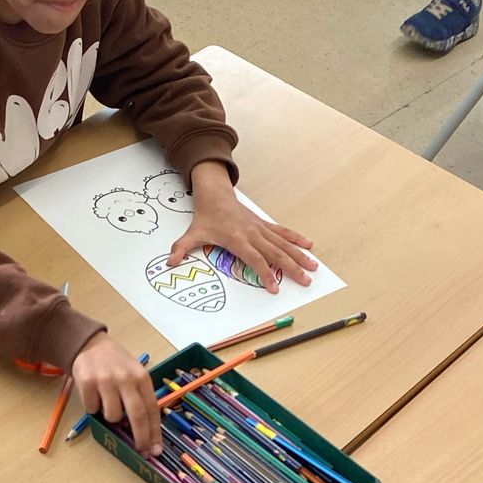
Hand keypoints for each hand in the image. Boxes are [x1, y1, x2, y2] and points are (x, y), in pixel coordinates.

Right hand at [73, 333, 160, 454]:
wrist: (90, 344)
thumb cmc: (116, 364)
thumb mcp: (134, 374)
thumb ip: (139, 397)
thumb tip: (143, 430)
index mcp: (141, 377)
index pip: (151, 409)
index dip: (154, 432)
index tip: (155, 450)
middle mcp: (126, 378)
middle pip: (137, 416)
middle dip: (140, 437)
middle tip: (140, 451)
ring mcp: (106, 380)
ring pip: (112, 416)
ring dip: (111, 417)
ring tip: (107, 403)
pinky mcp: (87, 382)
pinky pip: (92, 409)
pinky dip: (93, 408)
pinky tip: (94, 395)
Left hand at [167, 162, 316, 293]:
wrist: (215, 194)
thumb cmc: (205, 216)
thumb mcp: (192, 234)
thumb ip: (181, 249)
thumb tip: (168, 263)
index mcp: (237, 239)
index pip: (255, 259)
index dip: (265, 274)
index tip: (274, 288)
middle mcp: (252, 233)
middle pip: (275, 253)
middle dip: (291, 268)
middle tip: (305, 280)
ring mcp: (260, 228)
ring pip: (283, 243)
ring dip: (299, 255)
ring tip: (314, 267)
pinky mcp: (264, 224)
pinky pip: (283, 232)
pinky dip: (296, 239)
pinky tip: (309, 246)